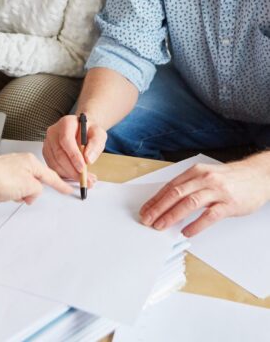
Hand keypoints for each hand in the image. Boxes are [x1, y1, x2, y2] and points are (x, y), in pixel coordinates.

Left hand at [0, 152, 72, 205]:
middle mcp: (17, 163)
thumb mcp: (28, 186)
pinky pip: (3, 194)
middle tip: (19, 195)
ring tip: (2, 194)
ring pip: (17, 191)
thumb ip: (37, 190)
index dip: (60, 184)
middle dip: (27, 193)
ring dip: (11, 197)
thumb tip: (33, 193)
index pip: (50, 175)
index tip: (68, 189)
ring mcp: (5, 170)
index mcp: (29, 161)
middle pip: (32, 184)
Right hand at [42, 115, 103, 183]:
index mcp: (66, 123)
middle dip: (72, 170)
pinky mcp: (47, 153)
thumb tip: (88, 159)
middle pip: (59, 154)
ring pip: (55, 163)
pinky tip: (75, 176)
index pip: (66, 140)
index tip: (83, 169)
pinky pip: (53, 167)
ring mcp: (48, 143)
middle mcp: (53, 132)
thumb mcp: (98, 134)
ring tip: (85, 180)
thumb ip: (95, 144)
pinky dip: (64, 175)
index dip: (74, 156)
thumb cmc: (89, 131)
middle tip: (85, 179)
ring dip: (69, 175)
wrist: (82, 131)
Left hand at [139, 156, 269, 236]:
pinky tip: (186, 232)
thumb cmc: (230, 178)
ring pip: (189, 203)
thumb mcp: (206, 176)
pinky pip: (209, 216)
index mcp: (195, 172)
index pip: (170, 186)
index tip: (145, 210)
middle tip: (147, 220)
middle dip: (158, 208)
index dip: (156, 199)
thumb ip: (190, 186)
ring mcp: (217, 191)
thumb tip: (168, 203)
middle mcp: (204, 179)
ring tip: (161, 226)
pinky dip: (196, 225)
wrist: (258, 175)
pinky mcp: (229, 204)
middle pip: (176, 193)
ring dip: (172, 216)